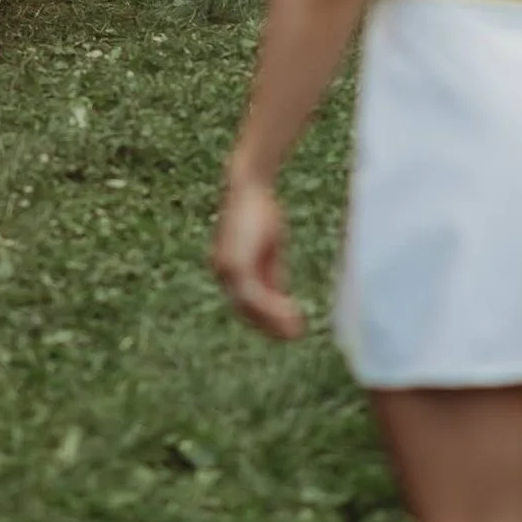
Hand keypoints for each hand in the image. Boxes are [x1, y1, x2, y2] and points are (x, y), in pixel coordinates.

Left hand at [212, 168, 304, 340]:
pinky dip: (273, 308)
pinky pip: (254, 295)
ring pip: (250, 306)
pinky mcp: (236, 264)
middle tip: (297, 335)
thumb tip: (279, 297)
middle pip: (246, 309)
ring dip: (274, 320)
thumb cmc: (259, 213)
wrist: (250, 186)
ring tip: (298, 330)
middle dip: (271, 324)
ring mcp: (228, 268)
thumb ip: (270, 272)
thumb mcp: (268, 248)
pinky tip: (291, 312)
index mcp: (229, 268)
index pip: (245, 303)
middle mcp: (223, 271)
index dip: (266, 319)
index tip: (287, 330)